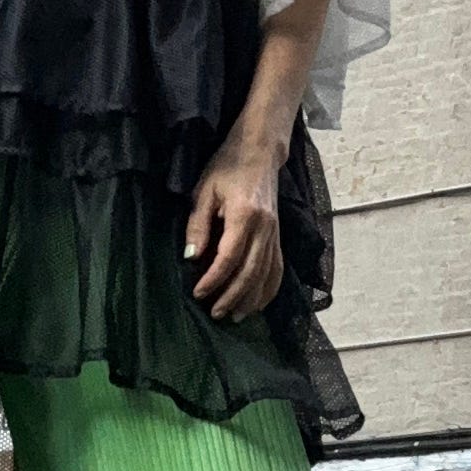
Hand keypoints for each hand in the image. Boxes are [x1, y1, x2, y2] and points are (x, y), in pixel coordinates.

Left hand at [184, 138, 285, 320]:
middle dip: (232, 296)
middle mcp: (265, 228)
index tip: (199, 293)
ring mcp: (276, 233)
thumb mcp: (204, 191)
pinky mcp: (279, 236)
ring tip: (234, 316)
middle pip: (251, 272)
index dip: (214, 279)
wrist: (259, 153)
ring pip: (267, 274)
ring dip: (251, 299)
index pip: (229, 257)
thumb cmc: (226, 167)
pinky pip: (278, 269)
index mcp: (245, 215)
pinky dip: (269, 289)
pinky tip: (257, 303)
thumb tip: (192, 257)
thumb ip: (198, 225)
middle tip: (215, 313)